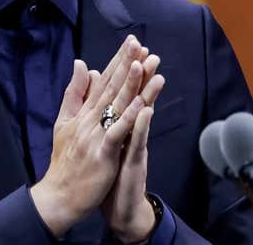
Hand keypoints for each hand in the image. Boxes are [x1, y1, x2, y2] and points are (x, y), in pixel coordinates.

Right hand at [30, 36, 146, 236]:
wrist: (58, 196)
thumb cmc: (65, 162)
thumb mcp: (64, 123)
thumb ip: (74, 94)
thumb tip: (83, 65)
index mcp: (83, 113)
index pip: (103, 81)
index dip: (118, 61)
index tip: (132, 42)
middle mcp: (89, 120)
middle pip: (111, 88)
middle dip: (126, 64)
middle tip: (140, 44)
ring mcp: (95, 136)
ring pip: (116, 106)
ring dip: (131, 84)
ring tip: (144, 64)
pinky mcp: (102, 154)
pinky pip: (117, 133)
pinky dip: (129, 118)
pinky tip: (142, 105)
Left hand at [102, 53, 165, 242]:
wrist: (119, 206)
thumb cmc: (112, 172)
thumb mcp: (106, 140)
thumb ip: (103, 112)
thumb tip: (97, 85)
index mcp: (119, 123)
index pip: (123, 92)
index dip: (127, 69)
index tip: (131, 45)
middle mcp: (130, 130)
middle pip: (136, 98)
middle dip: (142, 74)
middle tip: (149, 51)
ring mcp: (135, 145)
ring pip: (143, 116)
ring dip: (149, 94)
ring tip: (154, 72)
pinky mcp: (135, 162)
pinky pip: (139, 142)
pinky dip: (142, 127)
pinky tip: (146, 111)